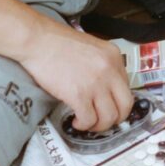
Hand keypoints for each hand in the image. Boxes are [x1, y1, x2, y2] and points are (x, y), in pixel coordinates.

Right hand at [15, 20, 131, 131]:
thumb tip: (104, 87)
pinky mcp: (78, 95)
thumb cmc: (58, 42)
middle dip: (116, 118)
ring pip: (109, 117)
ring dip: (98, 125)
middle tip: (102, 121)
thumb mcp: (91, 48)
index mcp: (114, 56)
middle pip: (125, 105)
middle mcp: (110, 70)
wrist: (37, 40)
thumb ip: (102, 65)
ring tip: (86, 122)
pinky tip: (76, 120)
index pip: (127, 87)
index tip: (108, 106)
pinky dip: (83, 124)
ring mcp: (96, 83)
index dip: (118, 101)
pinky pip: (89, 119)